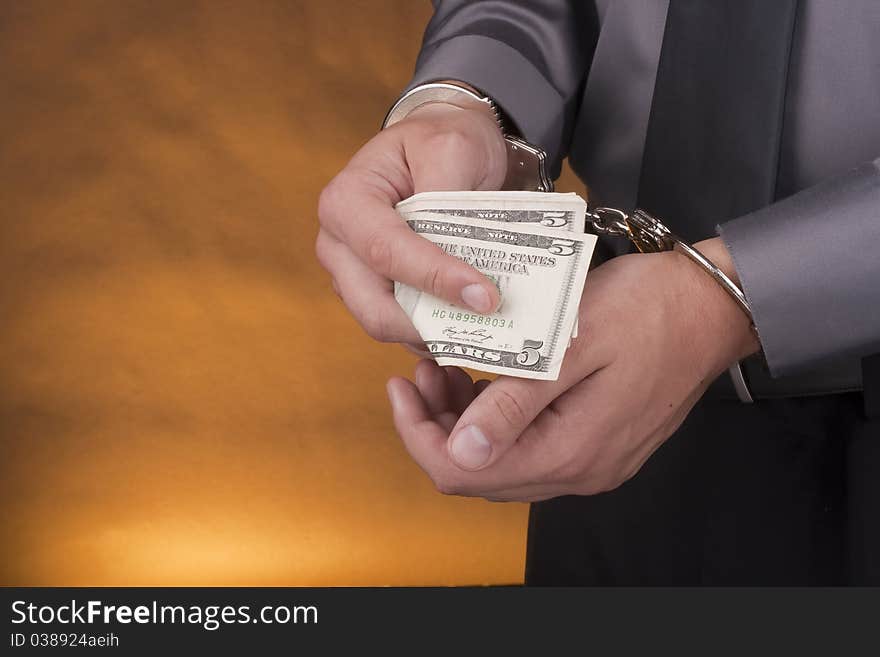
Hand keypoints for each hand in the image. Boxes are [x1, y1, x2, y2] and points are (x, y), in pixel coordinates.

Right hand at [316, 102, 506, 343]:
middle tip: (485, 322)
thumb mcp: (451, 148)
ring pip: (388, 325)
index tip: (485, 297)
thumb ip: (449, 198)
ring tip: (484, 328)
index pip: (386, 252)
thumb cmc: (441, 141)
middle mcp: (338, 244)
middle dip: (429, 323)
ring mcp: (351, 274)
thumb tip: (462, 260)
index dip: (434, 279)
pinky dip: (434, 333)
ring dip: (435, 333)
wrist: (439, 146)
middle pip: (374, 308)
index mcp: (346, 201)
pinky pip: (402, 326)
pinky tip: (470, 327)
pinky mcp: (373, 294)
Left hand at [386, 238, 759, 500]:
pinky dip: (497, 420)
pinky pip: (530, 448)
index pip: (463, 471)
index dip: (417, 434)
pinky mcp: (598, 443)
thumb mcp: (570, 344)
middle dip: (435, 425)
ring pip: (502, 462)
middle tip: (421, 370)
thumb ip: (515, 404)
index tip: (400, 386)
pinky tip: (488, 379)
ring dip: (464, 422)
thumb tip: (461, 450)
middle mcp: (578, 470)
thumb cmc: (647, 310)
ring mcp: (591, 462)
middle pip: (478, 473)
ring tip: (447, 367)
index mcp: (568, 451)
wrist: (712, 306)